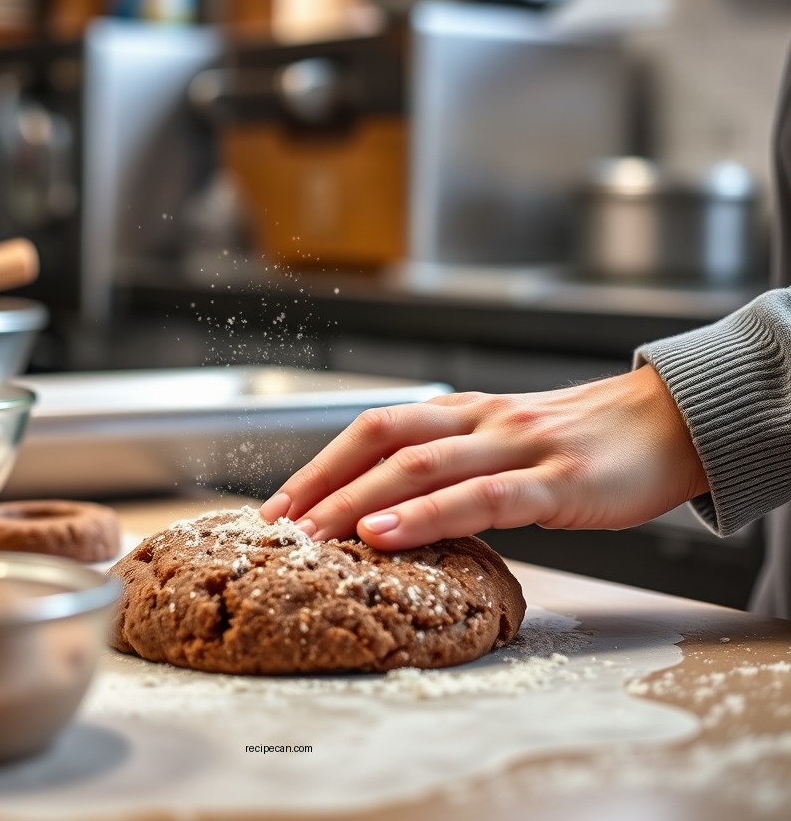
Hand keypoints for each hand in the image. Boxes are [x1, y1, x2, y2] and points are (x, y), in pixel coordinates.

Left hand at [259, 365, 708, 549]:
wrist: (671, 423)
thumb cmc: (586, 442)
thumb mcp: (510, 445)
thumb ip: (459, 469)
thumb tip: (400, 509)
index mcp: (465, 413)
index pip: (375, 428)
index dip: (321, 462)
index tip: (279, 504)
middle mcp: (481, 421)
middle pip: (382, 441)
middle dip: (322, 483)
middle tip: (277, 526)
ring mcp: (518, 447)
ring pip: (420, 467)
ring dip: (357, 500)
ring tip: (312, 535)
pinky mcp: (558, 481)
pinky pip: (483, 497)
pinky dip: (428, 516)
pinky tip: (388, 536)